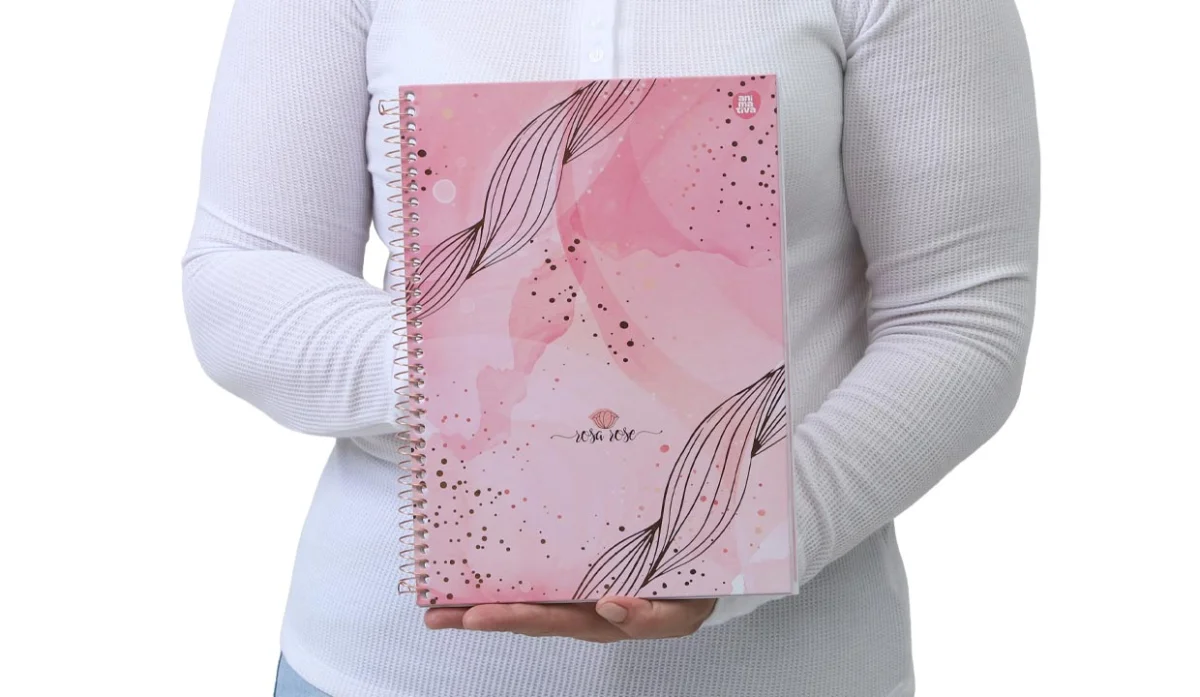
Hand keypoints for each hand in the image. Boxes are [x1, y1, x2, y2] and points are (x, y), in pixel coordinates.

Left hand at [425, 597, 715, 642]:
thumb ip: (649, 617)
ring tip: (439, 602)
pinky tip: (474, 570)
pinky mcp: (578, 566)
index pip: (550, 620)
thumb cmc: (692, 592)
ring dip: (482, 600)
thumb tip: (608, 604)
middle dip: (480, 616)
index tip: (475, 616)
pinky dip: (506, 573)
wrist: (707, 572)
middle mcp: (581, 607)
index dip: (513, 618)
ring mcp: (577, 588)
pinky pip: (539, 572)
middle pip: (526, 614)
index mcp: (602, 618)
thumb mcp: (683, 612)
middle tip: (438, 615)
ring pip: (526, 597)